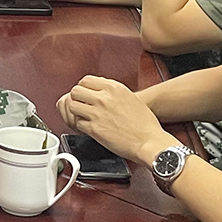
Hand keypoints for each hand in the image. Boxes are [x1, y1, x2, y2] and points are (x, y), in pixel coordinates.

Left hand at [57, 76, 176, 165]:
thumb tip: (100, 90)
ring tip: (83, 117)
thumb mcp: (130, 97)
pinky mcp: (94, 129)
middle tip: (82, 106)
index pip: (85, 80)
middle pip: (75, 91)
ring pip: (72, 106)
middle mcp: (104, 98)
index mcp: (113, 87)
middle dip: (77, 99)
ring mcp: (97, 113)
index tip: (86, 95)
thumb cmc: (144, 123)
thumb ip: (113, 92)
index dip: (84, 88)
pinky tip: (88, 128)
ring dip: (76, 112)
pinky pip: (77, 123)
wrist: (149, 141)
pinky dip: (80, 126)